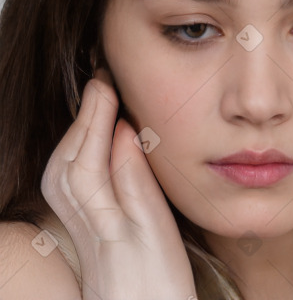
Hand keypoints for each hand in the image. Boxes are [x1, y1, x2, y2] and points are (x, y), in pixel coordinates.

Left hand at [41, 68, 196, 299]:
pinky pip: (67, 184)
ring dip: (77, 132)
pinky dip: (77, 154)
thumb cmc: (160, 284)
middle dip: (83, 117)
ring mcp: (79, 228)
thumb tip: (123, 131)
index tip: (106, 82)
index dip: (95, 116)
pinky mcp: (83, 231)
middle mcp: (83, 221)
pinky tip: (91, 145)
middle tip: (101, 82)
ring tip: (96, 104)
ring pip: (63, 170)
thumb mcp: (157, 229)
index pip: (89, 156)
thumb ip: (135, 179)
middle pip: (69, 159)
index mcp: (104, 219)